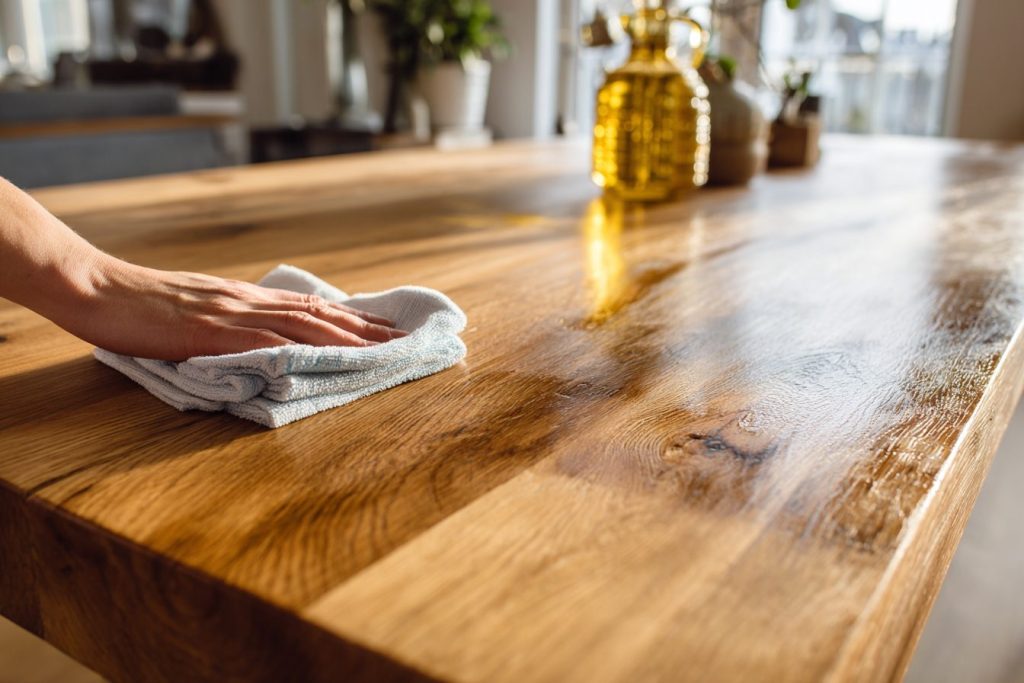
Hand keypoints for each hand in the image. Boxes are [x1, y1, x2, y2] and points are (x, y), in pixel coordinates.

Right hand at [58, 256, 405, 360]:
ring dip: (347, 337)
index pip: (308, 306)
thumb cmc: (136, 304)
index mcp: (242, 296)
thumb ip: (226, 323)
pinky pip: (265, 340)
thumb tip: (256, 343)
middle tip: (404, 338)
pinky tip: (326, 358)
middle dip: (364, 327)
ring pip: (303, 324)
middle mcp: (246, 299)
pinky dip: (301, 349)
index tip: (382, 327)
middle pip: (318, 312)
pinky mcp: (211, 330)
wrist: (93, 286)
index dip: (349, 317)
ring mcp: (231, 312)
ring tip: (383, 348)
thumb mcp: (192, 310)